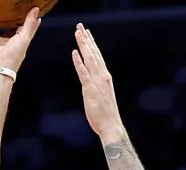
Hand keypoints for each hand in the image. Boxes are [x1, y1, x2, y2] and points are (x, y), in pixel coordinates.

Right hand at [0, 8, 41, 71]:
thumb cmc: (12, 56)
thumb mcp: (25, 38)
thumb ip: (30, 24)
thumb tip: (36, 10)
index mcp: (16, 41)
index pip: (21, 28)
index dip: (24, 19)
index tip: (26, 9)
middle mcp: (4, 42)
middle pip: (6, 28)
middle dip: (8, 19)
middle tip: (8, 8)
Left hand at [72, 24, 125, 141]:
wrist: (111, 126)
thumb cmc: (106, 114)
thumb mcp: (101, 95)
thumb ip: (96, 85)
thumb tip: (90, 80)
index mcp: (105, 77)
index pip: (97, 56)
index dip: (91, 44)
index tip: (86, 33)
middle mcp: (102, 76)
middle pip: (94, 54)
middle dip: (87, 39)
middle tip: (80, 27)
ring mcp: (97, 82)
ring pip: (89, 59)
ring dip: (83, 45)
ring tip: (77, 33)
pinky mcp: (90, 89)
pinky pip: (83, 73)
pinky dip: (79, 62)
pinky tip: (74, 53)